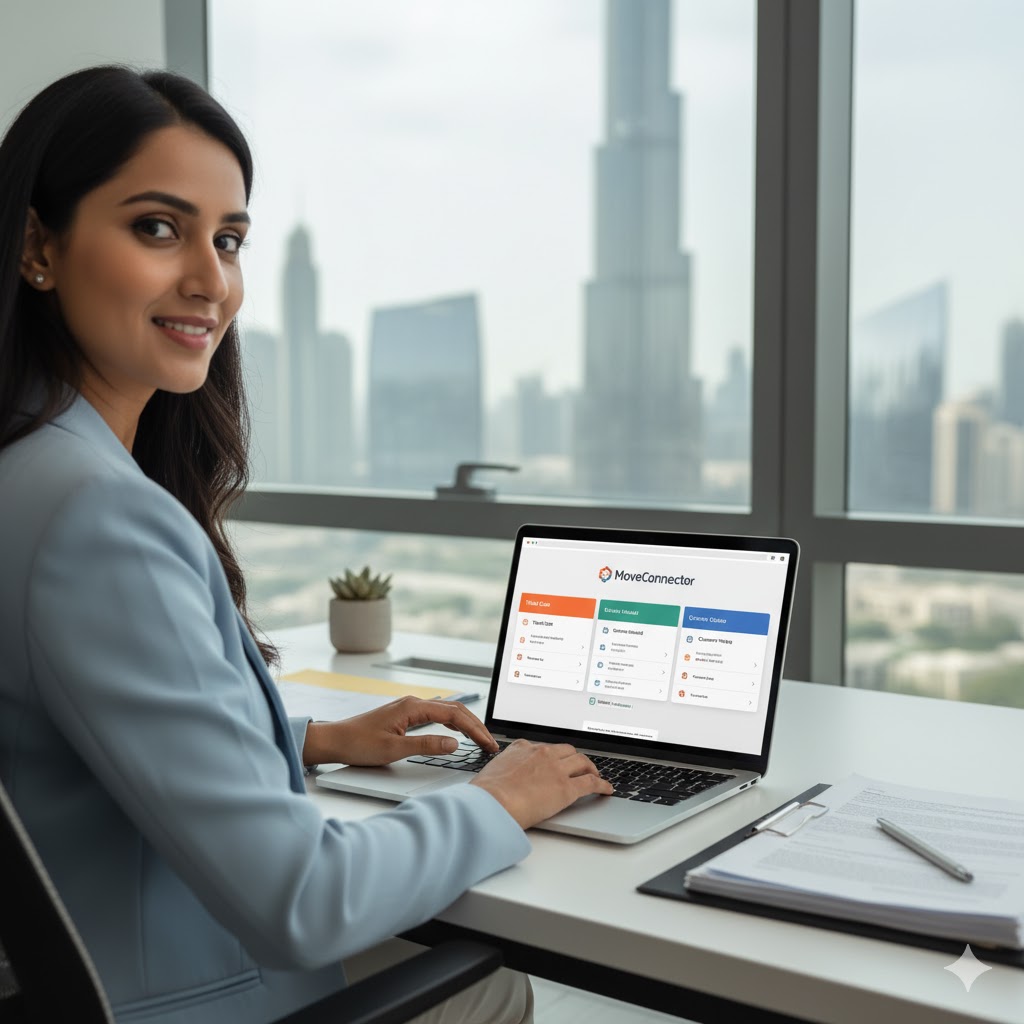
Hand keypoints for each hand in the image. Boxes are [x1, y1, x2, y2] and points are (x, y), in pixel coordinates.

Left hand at [302, 696, 497, 766]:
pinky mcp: (405, 715)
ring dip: (465, 723)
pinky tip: (457, 731)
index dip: (474, 729)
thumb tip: (454, 744)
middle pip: (454, 710)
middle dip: (475, 726)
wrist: (335, 740)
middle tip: (490, 744)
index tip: (487, 743)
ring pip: (446, 711)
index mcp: (413, 707)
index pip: (454, 715)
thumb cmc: (359, 744)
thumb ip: (426, 745)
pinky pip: (436, 715)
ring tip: (480, 738)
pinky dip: (452, 723)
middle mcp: (413, 703)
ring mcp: (409, 708)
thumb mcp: (394, 749)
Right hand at [471, 739, 612, 829]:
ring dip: (591, 768)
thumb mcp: (493, 772)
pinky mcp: (566, 788)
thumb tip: (503, 780)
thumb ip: (505, 770)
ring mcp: (556, 769)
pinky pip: (590, 782)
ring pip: (582, 762)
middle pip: (567, 751)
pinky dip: (601, 785)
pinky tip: (606, 789)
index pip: (545, 747)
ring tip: (595, 776)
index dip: (555, 755)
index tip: (557, 760)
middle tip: (580, 767)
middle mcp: (542, 753)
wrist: (490, 803)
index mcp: (523, 748)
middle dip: (576, 758)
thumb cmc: (486, 794)